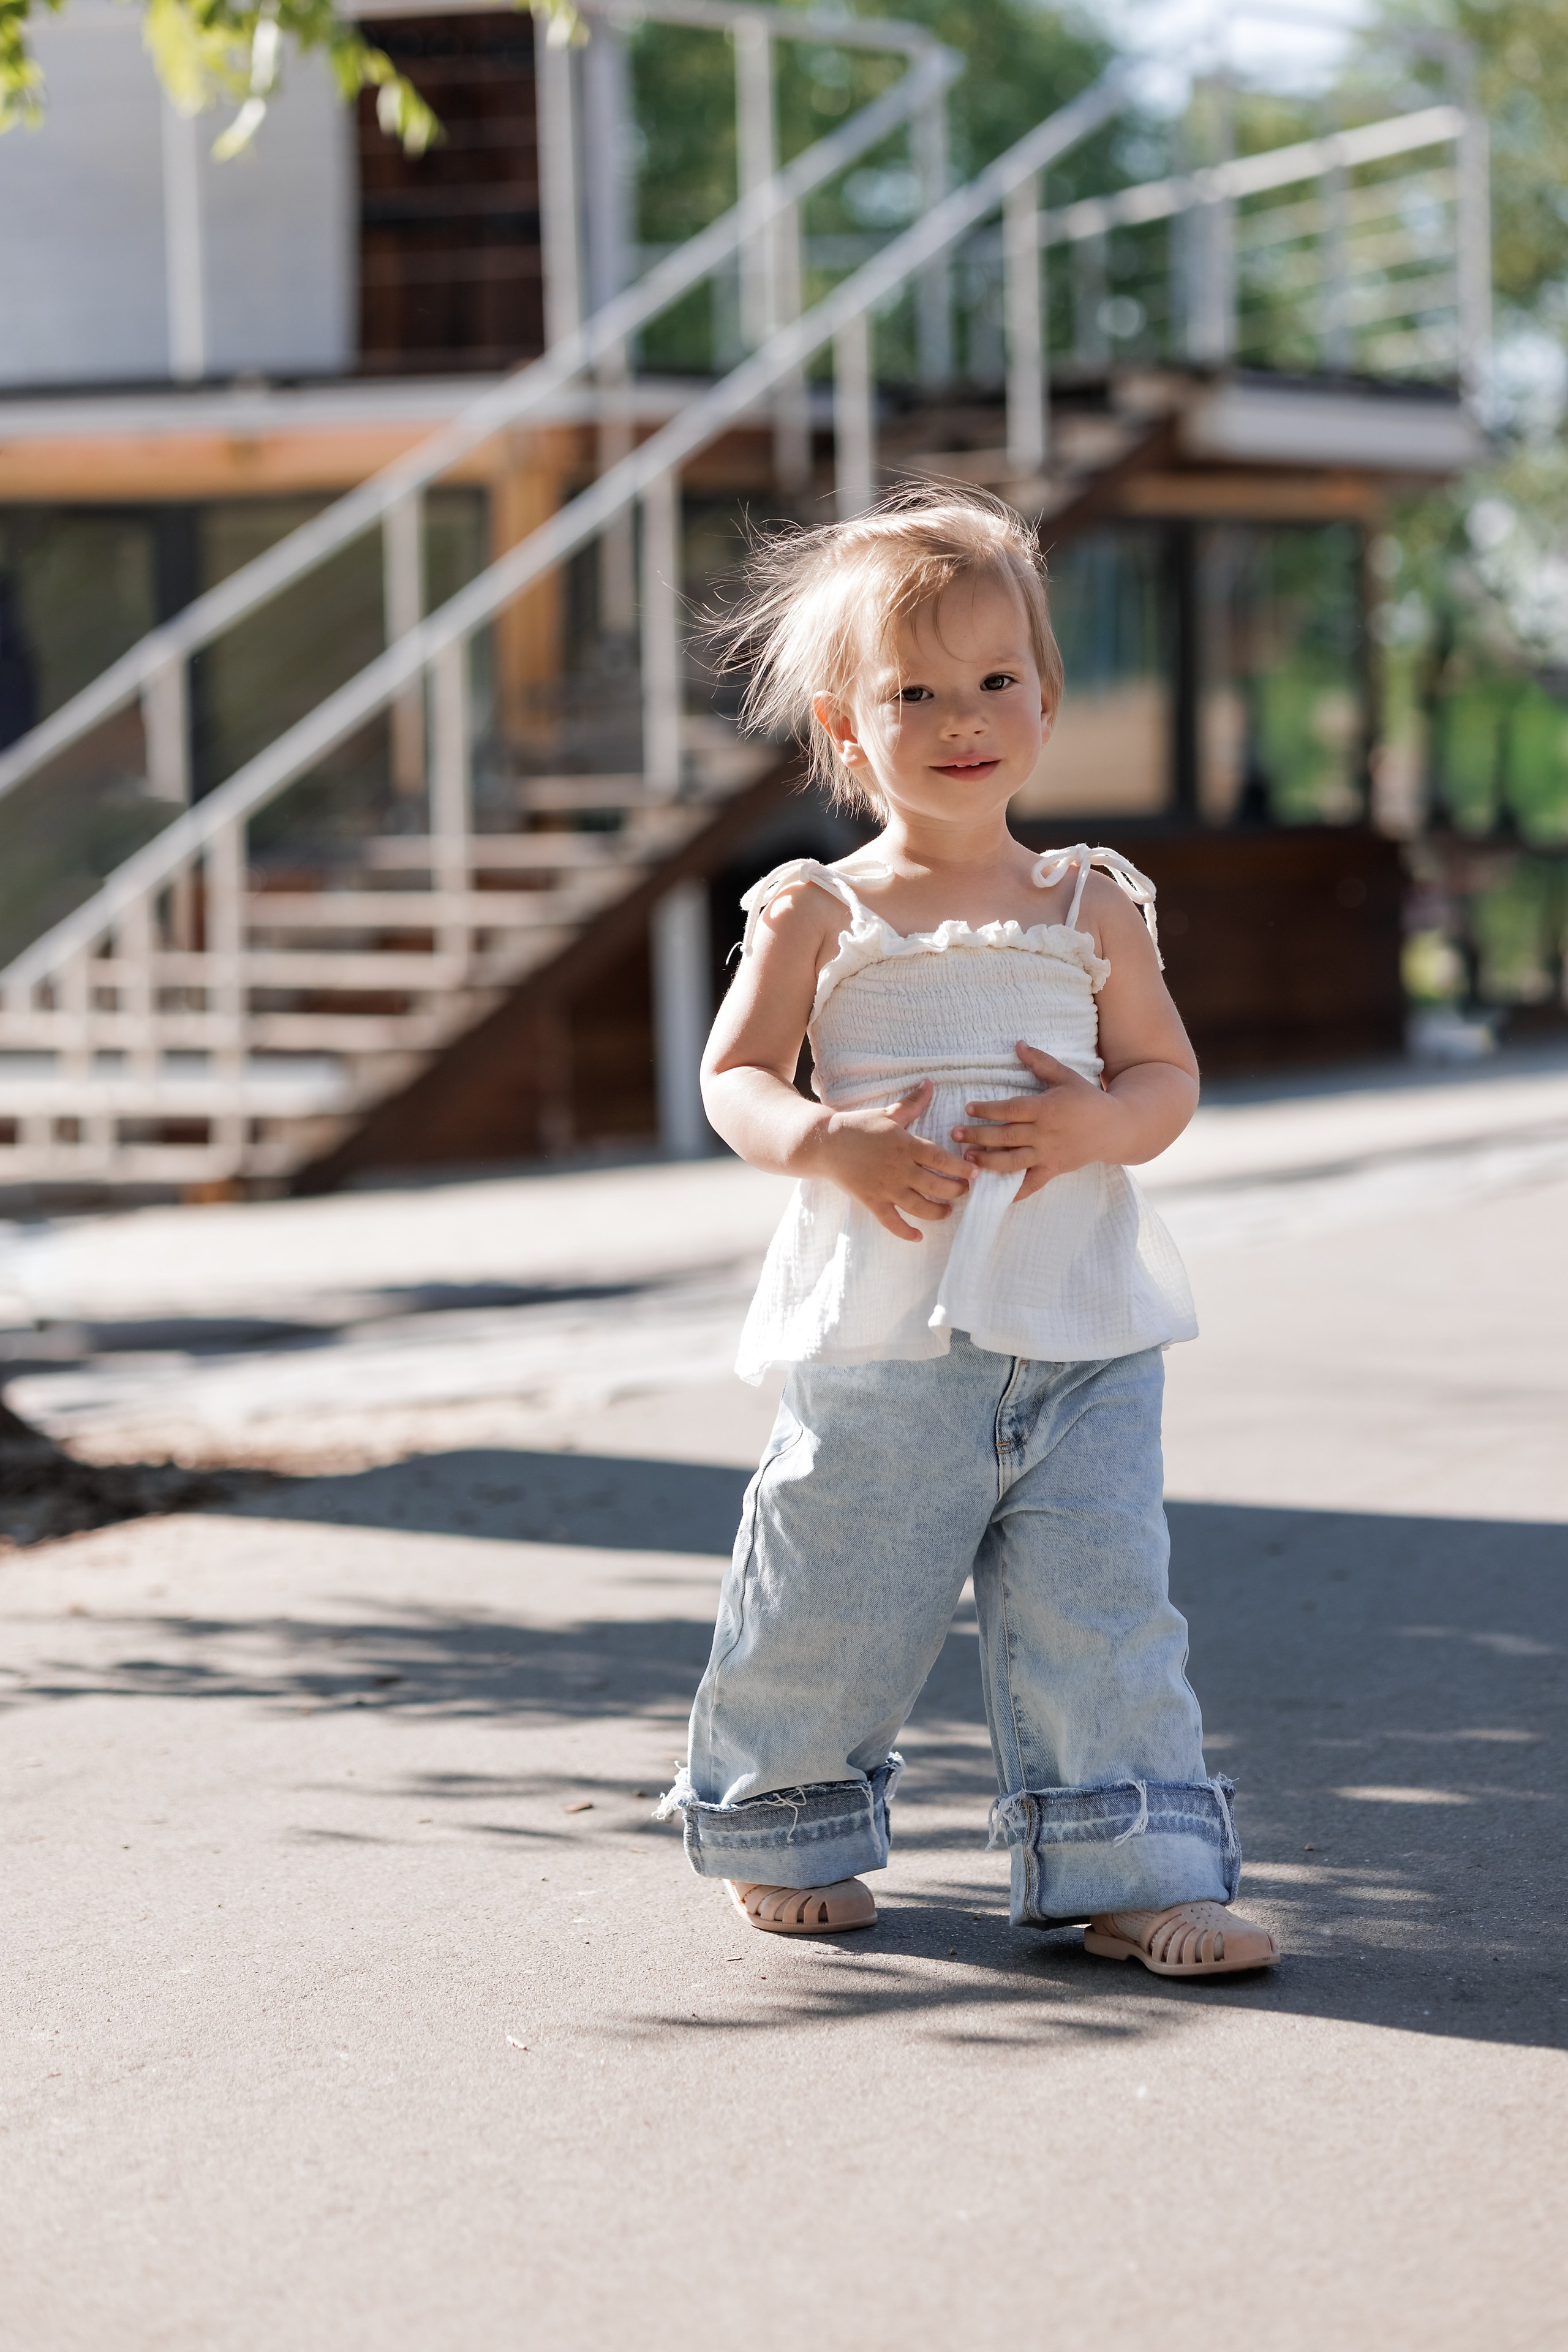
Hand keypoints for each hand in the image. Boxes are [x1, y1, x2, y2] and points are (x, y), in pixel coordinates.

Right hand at [810, 1078, 972, 1240]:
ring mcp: (886, 1187)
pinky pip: (892, 1222)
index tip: (975, 1173)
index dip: (961, 1168)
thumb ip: (913, 1103)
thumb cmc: (859, 1126)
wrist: (825, 1143)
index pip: (941, 1159)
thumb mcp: (888, 1113)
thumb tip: (930, 1083)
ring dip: (938, 1212)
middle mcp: (899, 1169)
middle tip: (965, 1191)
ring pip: (920, 1207)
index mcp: (906, 1146)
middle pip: (936, 1185)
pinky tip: (919, 1236)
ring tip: (947, 1210)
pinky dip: (906, 1232)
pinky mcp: (872, 1201)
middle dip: (956, 1191)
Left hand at [951, 1042, 1117, 1201]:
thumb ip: (1040, 1062)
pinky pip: (1032, 1184)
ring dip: (988, 1161)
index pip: (1011, 1110)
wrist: (1115, 1127)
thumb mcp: (1066, 1076)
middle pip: (1006, 1136)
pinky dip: (1014, 1192)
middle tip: (954, 1134)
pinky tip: (995, 1194)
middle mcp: (1045, 1133)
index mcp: (1046, 1108)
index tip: (968, 1108)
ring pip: (1014, 1162)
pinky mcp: (1054, 1169)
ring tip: (967, 1160)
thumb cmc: (1087, 1099)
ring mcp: (1049, 1154)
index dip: (988, 1110)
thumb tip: (1017, 1044)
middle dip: (978, 1136)